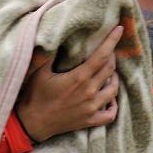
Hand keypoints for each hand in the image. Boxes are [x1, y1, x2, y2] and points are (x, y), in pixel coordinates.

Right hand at [16, 25, 122, 141]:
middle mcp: (89, 92)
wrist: (32, 123)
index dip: (112, 41)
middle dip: (112, 57)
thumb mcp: (40, 71)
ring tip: (109, 72)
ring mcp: (91, 108)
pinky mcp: (90, 121)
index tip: (119, 29)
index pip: (102, 56)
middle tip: (109, 50)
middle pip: (110, 69)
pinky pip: (110, 114)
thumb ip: (51, 54)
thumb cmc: (35, 95)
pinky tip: (110, 99)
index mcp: (79, 77)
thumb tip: (57, 36)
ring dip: (114, 78)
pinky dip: (114, 106)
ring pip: (114, 90)